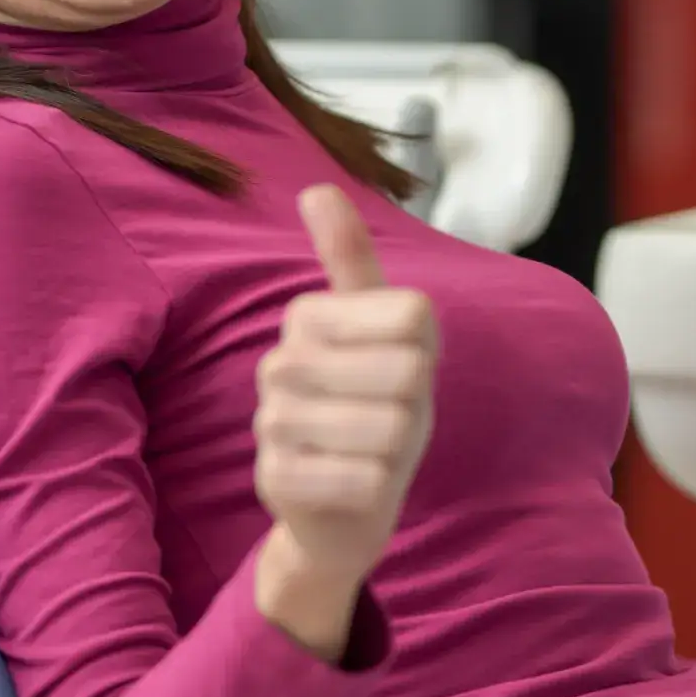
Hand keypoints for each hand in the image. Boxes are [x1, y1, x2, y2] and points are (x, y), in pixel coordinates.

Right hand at [253, 185, 438, 593]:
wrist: (343, 508)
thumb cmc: (374, 407)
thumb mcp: (386, 332)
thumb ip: (355, 260)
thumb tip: (315, 189)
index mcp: (308, 315)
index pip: (412, 316)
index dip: (424, 351)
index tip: (395, 367)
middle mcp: (281, 361)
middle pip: (407, 371)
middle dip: (413, 403)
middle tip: (387, 417)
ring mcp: (271, 421)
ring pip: (388, 426)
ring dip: (397, 448)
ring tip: (372, 451)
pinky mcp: (274, 478)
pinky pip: (361, 476)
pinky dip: (376, 485)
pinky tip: (356, 483)